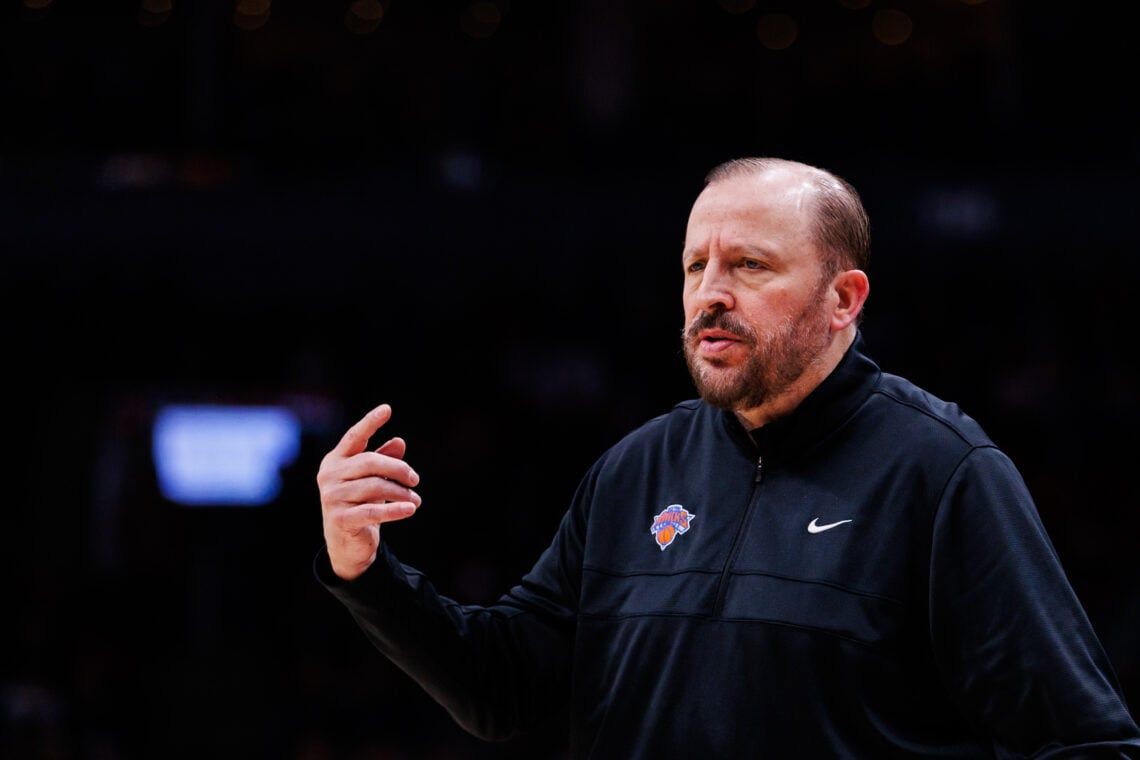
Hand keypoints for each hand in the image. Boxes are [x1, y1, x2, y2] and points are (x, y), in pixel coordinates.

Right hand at [317, 404, 421, 580]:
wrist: (347, 544)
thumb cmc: (361, 503)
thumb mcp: (373, 479)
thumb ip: (383, 460)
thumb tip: (399, 442)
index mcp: (335, 461)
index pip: (354, 437)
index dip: (370, 423)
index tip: (387, 409)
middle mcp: (329, 476)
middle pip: (370, 462)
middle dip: (398, 469)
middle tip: (415, 480)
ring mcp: (332, 498)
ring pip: (375, 487)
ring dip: (401, 493)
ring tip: (416, 500)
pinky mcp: (340, 519)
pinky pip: (373, 511)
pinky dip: (395, 510)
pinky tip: (410, 509)